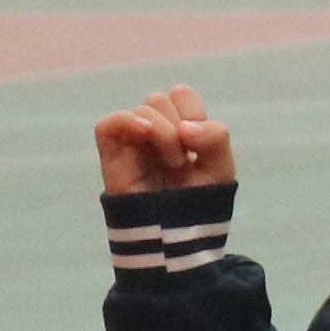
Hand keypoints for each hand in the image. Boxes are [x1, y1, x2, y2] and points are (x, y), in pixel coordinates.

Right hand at [94, 85, 232, 199]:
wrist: (178, 235)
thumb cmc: (199, 202)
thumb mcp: (221, 167)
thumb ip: (215, 138)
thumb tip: (185, 127)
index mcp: (178, 130)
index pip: (180, 94)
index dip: (192, 109)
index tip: (199, 139)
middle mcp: (153, 134)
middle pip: (159, 99)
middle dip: (178, 123)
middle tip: (184, 158)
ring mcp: (132, 145)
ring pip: (142, 109)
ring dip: (163, 131)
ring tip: (172, 162)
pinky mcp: (112, 158)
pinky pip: (108, 125)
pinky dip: (127, 121)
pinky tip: (144, 132)